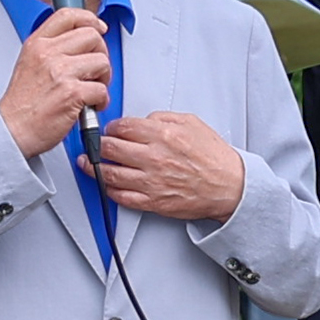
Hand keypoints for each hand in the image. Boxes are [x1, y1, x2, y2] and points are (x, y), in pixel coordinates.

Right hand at [0, 6, 112, 156]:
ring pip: (102, 61)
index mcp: (37, 44)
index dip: (90, 19)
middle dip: (100, 53)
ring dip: (103, 78)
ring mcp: (61, 72)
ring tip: (91, 89)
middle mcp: (48, 54)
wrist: (12, 130)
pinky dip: (102, 100)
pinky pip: (102, 89)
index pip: (68, 15)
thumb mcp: (28, 63)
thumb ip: (51, 49)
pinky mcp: (72, 93)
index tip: (98, 27)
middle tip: (95, 69)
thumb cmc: (22, 103)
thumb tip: (78, 41)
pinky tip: (90, 105)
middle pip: (92, 36)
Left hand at [94, 108, 245, 223]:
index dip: (111, 127)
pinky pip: (121, 197)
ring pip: (110, 173)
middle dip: (98, 145)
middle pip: (110, 148)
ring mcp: (152, 181)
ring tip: (88, 164)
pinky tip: (107, 184)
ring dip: (94, 167)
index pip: (123, 127)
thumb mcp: (193, 123)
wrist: (230, 187)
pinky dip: (109, 190)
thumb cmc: (214, 158)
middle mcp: (154, 158)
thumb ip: (164, 117)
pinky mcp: (153, 202)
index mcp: (164, 135)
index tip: (109, 130)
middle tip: (95, 145)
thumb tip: (144, 119)